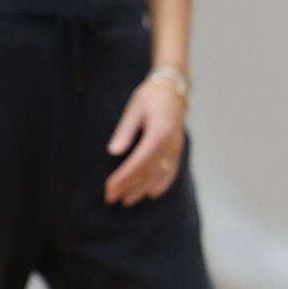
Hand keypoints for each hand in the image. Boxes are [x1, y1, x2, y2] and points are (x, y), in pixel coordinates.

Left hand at [104, 76, 187, 206]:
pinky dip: (162, 183)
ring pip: (160, 174)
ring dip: (143, 189)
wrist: (174, 88)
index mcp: (159, 134)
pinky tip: (152, 193)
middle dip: (129, 187)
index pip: (138, 163)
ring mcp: (176, 148)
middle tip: (112, 199)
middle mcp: (170, 145)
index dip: (123, 179)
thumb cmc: (151, 95)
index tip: (109, 189)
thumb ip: (125, 131)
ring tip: (127, 200)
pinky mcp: (178, 148)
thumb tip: (113, 152)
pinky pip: (172, 170)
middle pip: (148, 172)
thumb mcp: (134, 109)